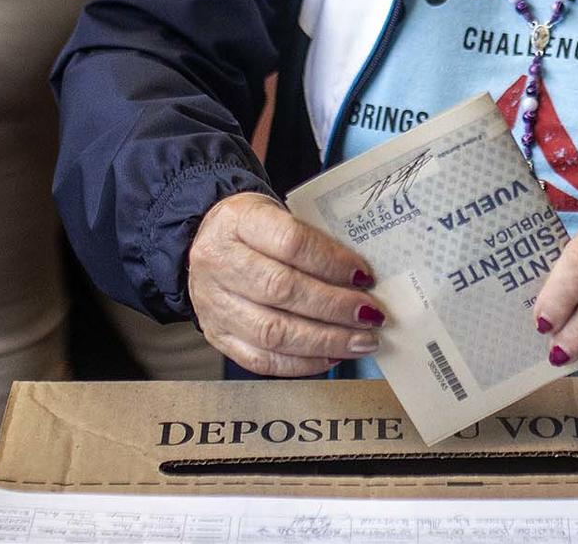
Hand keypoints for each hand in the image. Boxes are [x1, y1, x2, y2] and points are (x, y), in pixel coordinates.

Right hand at [186, 191, 388, 376]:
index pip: (290, 242)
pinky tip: (331, 356)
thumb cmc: (255, 229)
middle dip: (334, 307)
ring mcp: (214, 303)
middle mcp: (220, 262)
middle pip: (282, 290)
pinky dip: (302, 363)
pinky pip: (261, 360)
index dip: (331, 262)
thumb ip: (314, 240)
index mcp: (239, 221)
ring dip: (325, 341)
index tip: (364, 275)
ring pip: (273, 332)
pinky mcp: (217, 336)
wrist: (207, 242)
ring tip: (360, 341)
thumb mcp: (279, 213)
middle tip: (370, 314)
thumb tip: (362, 278)